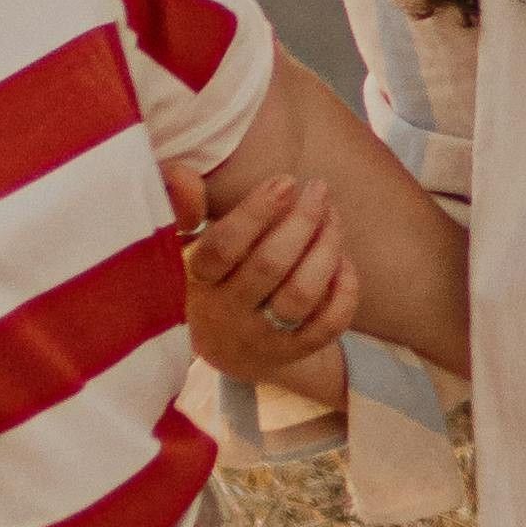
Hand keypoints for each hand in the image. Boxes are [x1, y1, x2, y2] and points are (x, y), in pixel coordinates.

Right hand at [185, 171, 358, 384]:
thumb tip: (184, 174)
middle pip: (270, 265)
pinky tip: (344, 262)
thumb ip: (181, 207)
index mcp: (197, 280)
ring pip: (301, 293)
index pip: (223, 247)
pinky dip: (344, 290)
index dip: (256, 212)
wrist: (229, 349)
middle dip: (302, 220)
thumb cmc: (213, 279)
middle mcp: (225, 312)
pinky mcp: (292, 352)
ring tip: (333, 218)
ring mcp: (260, 336)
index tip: (285, 181)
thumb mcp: (187, 246)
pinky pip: (328, 324)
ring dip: (326, 249)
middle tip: (319, 190)